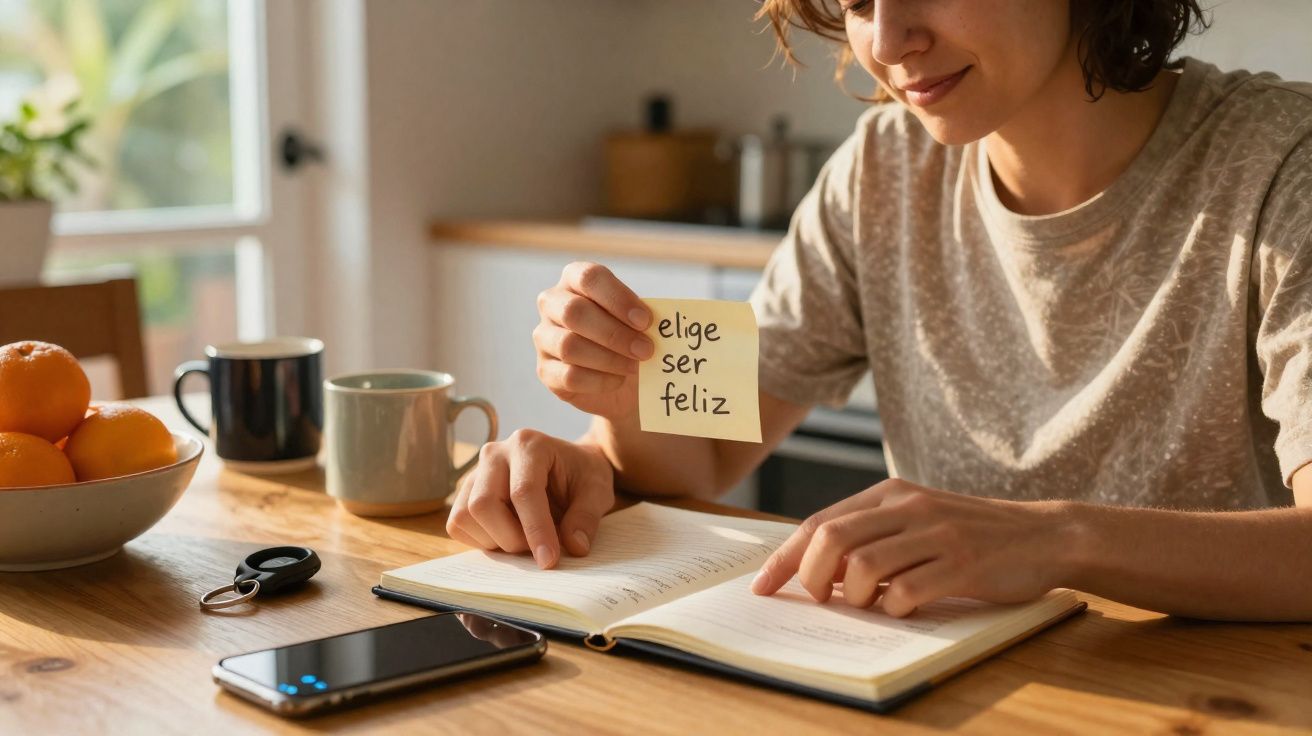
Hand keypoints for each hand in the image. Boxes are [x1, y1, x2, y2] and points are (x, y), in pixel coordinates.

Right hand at [446, 429, 614, 568]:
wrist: (568, 467)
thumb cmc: (582, 476)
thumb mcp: (598, 491)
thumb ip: (586, 517)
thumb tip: (575, 547)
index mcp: (529, 444)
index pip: (523, 491)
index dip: (535, 530)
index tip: (550, 560)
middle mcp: (495, 453)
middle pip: (484, 504)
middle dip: (511, 538)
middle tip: (539, 550)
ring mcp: (475, 471)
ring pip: (465, 516)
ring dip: (495, 541)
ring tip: (525, 540)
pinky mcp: (466, 491)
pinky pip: (458, 524)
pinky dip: (481, 540)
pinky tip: (508, 535)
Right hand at [534, 262, 653, 419]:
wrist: (623, 382)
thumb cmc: (631, 338)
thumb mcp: (640, 322)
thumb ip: (644, 317)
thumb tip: (662, 323)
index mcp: (575, 279)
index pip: (590, 277)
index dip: (618, 298)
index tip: (646, 321)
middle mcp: (552, 303)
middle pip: (574, 312)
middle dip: (615, 334)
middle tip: (646, 350)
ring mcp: (544, 337)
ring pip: (569, 345)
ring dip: (609, 359)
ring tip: (635, 366)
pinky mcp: (545, 370)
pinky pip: (569, 376)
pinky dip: (600, 380)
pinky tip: (618, 380)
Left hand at [750, 479, 1073, 616]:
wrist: (1043, 534)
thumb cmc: (970, 533)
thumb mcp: (916, 519)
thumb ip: (872, 535)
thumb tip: (815, 571)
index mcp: (890, 494)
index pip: (819, 523)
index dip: (785, 558)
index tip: (763, 586)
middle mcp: (908, 508)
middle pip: (832, 541)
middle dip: (811, 578)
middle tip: (821, 600)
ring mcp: (936, 535)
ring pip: (863, 568)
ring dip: (854, 598)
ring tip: (869, 604)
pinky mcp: (962, 565)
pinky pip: (907, 593)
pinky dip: (894, 610)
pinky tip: (904, 609)